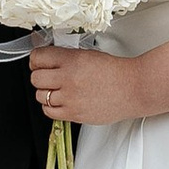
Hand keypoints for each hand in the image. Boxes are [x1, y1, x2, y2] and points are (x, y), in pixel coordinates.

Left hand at [29, 41, 144, 128]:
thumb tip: (46, 58)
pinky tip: (60, 101)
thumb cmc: (114, 71)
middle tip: (47, 76)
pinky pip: (49, 112)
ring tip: (57, 90)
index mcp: (72, 59)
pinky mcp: (74, 114)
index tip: (38, 62)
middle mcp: (68, 78)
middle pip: (35, 78)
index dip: (36, 60)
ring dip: (46, 92)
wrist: (133, 88)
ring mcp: (70, 98)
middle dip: (39, 76)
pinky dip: (51, 107)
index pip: (38, 57)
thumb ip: (65, 57)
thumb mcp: (88, 54)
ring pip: (40, 96)